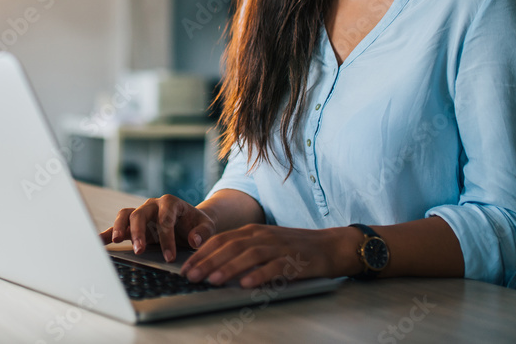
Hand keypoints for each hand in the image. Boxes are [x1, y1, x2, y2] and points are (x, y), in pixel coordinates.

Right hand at [99, 194, 217, 261]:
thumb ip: (203, 232)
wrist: (191, 223)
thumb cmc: (197, 224)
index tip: (170, 256)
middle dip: (139, 232)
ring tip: (118, 242)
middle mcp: (152, 205)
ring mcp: (141, 213)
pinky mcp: (133, 224)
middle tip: (140, 250)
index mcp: (170, 203)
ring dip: (120, 228)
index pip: (165, 218)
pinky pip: (118, 225)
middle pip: (140, 213)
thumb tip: (194, 240)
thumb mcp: (207, 226)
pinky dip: (108, 233)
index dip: (167, 237)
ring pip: (125, 215)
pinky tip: (99, 242)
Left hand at [178, 224, 358, 287]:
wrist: (330, 246)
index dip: (201, 253)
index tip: (185, 267)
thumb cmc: (293, 247)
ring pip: (248, 255)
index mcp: (252, 231)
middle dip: (208, 261)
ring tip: (212, 280)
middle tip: (190, 276)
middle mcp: (262, 236)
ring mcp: (278, 247)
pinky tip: (247, 284)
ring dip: (229, 268)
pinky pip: (274, 268)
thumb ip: (242, 250)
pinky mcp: (293, 260)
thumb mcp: (264, 243)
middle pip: (230, 247)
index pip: (220, 240)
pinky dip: (259, 275)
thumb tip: (214, 265)